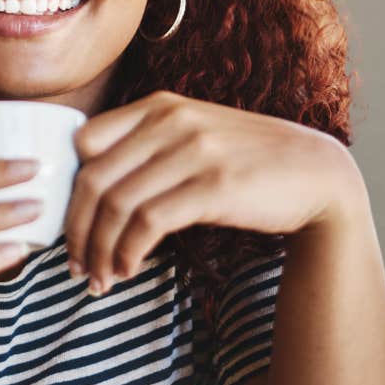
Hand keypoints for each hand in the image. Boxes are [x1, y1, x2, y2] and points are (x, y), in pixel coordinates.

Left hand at [63, 90, 358, 294]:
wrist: (316, 173)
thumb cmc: (247, 161)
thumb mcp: (194, 135)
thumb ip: (148, 145)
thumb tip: (90, 188)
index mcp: (159, 106)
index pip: (84, 142)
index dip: (68, 189)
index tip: (72, 226)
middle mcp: (171, 121)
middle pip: (93, 179)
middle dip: (76, 231)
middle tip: (75, 266)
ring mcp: (194, 152)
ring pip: (116, 205)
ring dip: (99, 251)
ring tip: (100, 278)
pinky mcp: (214, 186)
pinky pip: (148, 223)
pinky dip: (128, 252)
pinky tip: (128, 269)